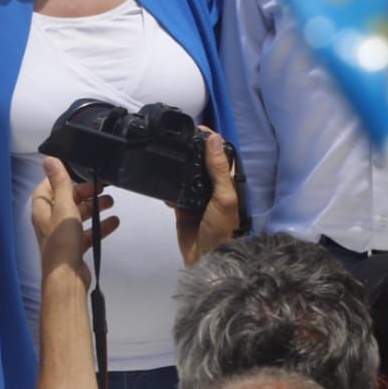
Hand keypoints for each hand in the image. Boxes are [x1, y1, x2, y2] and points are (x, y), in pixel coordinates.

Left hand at [30, 156, 118, 288]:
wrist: (67, 278)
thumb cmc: (62, 242)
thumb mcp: (63, 207)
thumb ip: (60, 183)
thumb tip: (49, 159)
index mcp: (43, 209)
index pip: (48, 186)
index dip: (61, 178)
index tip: (78, 172)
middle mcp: (50, 221)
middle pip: (66, 200)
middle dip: (84, 192)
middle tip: (101, 186)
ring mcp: (62, 235)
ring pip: (78, 215)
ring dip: (94, 207)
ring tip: (110, 201)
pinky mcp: (74, 247)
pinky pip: (88, 232)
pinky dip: (99, 226)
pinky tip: (113, 222)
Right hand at [173, 131, 239, 265]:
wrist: (207, 260)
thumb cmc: (221, 228)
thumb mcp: (224, 197)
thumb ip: (218, 169)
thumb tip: (214, 138)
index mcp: (226, 182)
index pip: (218, 154)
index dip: (209, 140)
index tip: (194, 128)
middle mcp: (211, 186)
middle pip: (199, 161)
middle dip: (189, 151)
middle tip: (173, 138)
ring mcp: (195, 196)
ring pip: (184, 175)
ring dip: (176, 167)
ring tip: (163, 155)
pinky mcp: (182, 207)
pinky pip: (173, 191)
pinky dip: (167, 187)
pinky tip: (160, 182)